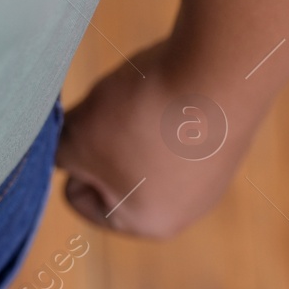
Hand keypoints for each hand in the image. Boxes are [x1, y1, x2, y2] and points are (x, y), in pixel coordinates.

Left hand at [56, 39, 269, 238]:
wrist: (224, 65)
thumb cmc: (140, 115)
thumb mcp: (75, 137)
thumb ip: (58, 153)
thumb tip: (64, 150)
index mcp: (145, 224)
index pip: (78, 197)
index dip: (74, 158)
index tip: (94, 132)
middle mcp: (187, 211)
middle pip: (112, 174)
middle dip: (105, 142)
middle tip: (121, 113)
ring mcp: (214, 176)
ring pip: (143, 147)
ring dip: (135, 122)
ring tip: (151, 101)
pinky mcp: (230, 139)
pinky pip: (176, 129)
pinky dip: (168, 108)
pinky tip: (179, 92)